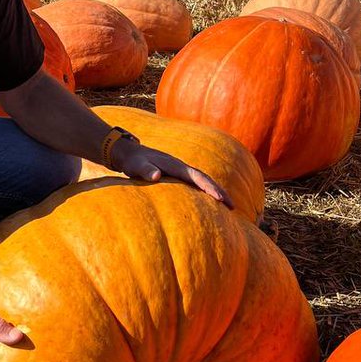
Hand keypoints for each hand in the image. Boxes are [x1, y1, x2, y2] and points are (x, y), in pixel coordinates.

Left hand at [110, 138, 233, 208]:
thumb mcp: (136, 166)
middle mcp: (181, 167)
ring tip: (228, 207)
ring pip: (201, 181)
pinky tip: (208, 204)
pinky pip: (194, 185)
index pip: (197, 177)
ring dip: (214, 192)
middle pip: (205, 179)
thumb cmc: (131, 161)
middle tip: (233, 207)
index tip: (221, 199)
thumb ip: (145, 170)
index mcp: (175, 166)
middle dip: (219, 191)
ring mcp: (179, 171)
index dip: (210, 188)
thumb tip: (156, 175)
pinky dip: (204, 192)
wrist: (127, 153)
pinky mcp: (176, 176)